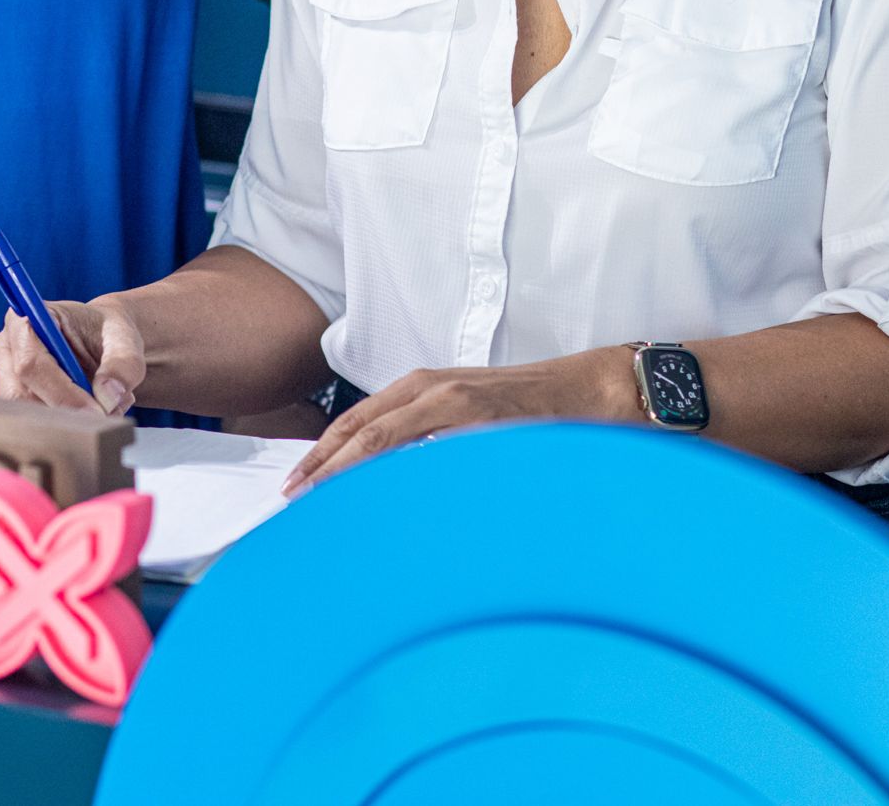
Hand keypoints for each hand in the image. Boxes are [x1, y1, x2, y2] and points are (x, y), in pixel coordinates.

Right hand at [0, 299, 144, 415]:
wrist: (102, 345)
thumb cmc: (107, 334)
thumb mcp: (125, 340)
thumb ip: (123, 364)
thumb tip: (108, 396)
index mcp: (24, 320)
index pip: (30, 363)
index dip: (61, 392)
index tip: (96, 410)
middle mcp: (4, 349)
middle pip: (19, 395)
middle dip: (64, 412)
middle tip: (105, 416)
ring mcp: (2, 379)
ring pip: (25, 416)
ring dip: (68, 421)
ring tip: (105, 406)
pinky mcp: (10, 403)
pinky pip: (32, 426)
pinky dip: (65, 426)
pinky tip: (88, 412)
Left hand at [281, 348, 636, 496]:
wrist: (596, 388)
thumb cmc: (532, 406)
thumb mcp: (466, 415)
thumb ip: (427, 436)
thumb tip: (390, 475)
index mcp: (423, 387)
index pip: (356, 421)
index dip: (322, 453)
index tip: (296, 484)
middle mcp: (433, 388)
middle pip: (359, 429)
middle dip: (322, 466)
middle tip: (292, 499)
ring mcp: (458, 402)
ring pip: (385, 437)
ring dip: (349, 471)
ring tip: (321, 501)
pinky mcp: (485, 420)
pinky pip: (433, 451)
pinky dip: (401, 472)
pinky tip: (382, 497)